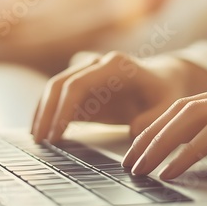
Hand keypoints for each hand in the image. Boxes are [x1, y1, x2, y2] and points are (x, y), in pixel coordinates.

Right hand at [30, 52, 206, 141]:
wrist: (164, 82)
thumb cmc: (167, 94)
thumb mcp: (169, 106)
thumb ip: (153, 119)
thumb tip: (133, 131)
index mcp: (116, 65)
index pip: (79, 84)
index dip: (63, 109)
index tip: (56, 135)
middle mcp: (97, 63)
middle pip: (60, 84)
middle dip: (47, 112)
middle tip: (40, 142)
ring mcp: (87, 73)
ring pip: (55, 89)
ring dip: (43, 113)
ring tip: (37, 141)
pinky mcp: (83, 88)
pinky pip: (59, 99)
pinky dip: (49, 114)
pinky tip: (43, 135)